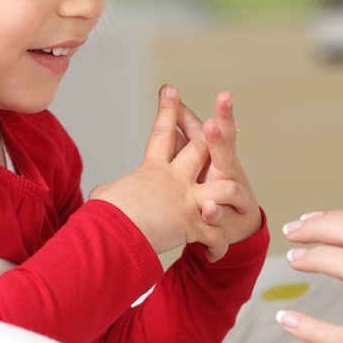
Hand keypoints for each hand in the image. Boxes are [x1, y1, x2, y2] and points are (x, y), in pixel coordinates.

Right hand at [89, 86, 250, 259]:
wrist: (112, 235)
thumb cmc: (103, 216)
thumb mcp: (106, 198)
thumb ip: (111, 192)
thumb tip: (100, 195)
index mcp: (152, 170)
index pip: (161, 133)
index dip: (167, 110)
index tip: (170, 88)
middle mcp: (174, 180)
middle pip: (201, 148)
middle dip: (215, 134)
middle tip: (220, 124)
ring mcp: (186, 201)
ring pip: (225, 188)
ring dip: (235, 197)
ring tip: (241, 204)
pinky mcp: (193, 225)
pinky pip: (214, 235)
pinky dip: (217, 246)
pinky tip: (216, 254)